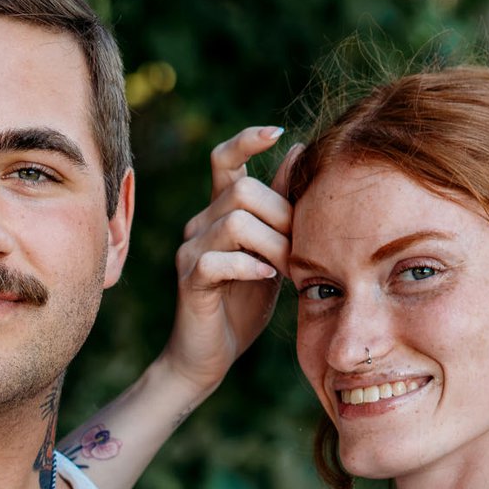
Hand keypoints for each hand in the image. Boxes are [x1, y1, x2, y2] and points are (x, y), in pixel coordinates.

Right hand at [163, 127, 294, 399]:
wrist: (212, 355)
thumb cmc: (244, 301)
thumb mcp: (272, 248)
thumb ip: (280, 204)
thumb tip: (296, 151)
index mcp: (220, 212)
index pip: (224, 159)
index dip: (246, 140)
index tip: (276, 133)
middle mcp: (200, 223)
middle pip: (241, 190)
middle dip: (280, 216)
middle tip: (299, 249)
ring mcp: (190, 250)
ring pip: (234, 222)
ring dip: (272, 244)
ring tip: (286, 269)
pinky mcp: (189, 280)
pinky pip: (218, 260)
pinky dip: (249, 266)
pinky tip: (268, 278)